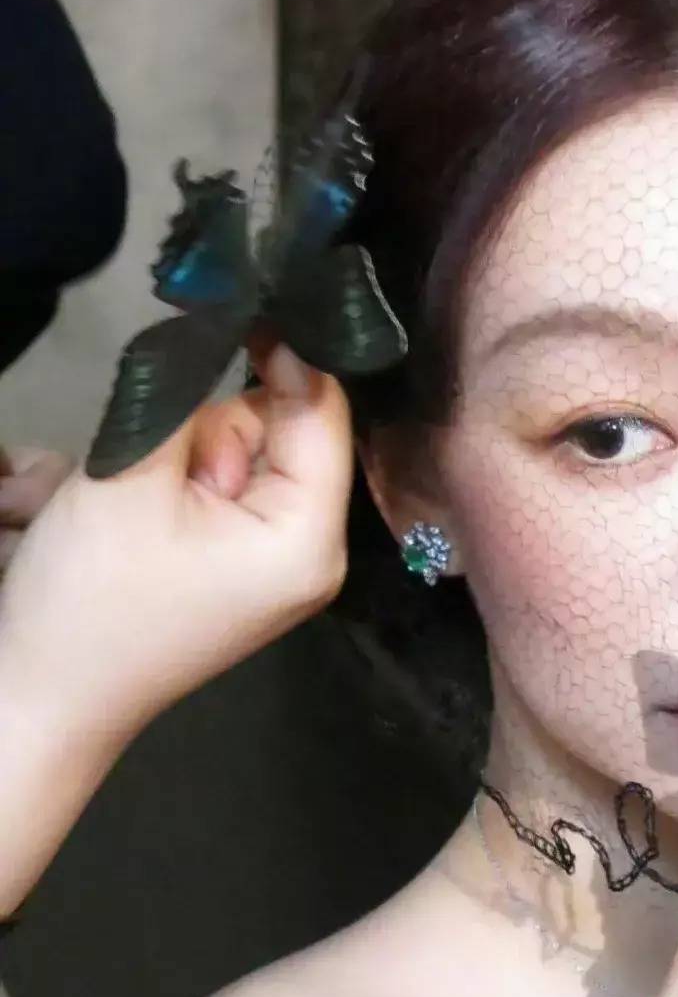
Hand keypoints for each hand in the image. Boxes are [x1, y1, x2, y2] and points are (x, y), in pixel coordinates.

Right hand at [0, 339, 353, 757]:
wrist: (37, 699)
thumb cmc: (89, 597)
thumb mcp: (132, 476)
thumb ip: (186, 398)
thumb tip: (228, 328)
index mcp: (308, 538)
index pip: (321, 413)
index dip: (286, 349)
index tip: (243, 297)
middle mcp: (306, 550)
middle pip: (274, 430)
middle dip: (203, 424)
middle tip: (143, 470)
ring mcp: (266, 562)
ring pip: (228, 452)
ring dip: (167, 452)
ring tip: (110, 501)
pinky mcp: (224, 566)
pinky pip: (204, 489)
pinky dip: (157, 481)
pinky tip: (110, 511)